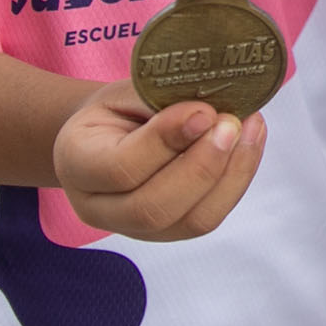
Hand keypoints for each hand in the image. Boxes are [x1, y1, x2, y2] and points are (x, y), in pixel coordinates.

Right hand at [53, 83, 264, 240]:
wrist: (110, 135)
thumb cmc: (117, 110)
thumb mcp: (124, 93)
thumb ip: (156, 102)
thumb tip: (208, 113)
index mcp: (75, 163)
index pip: (119, 167)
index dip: (165, 142)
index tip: (203, 111)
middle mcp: (97, 208)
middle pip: (153, 208)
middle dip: (202, 166)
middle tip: (231, 122)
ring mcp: (134, 229)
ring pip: (190, 222)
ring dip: (230, 174)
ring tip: (249, 127)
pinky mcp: (170, 233)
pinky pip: (209, 217)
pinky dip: (237, 179)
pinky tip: (250, 141)